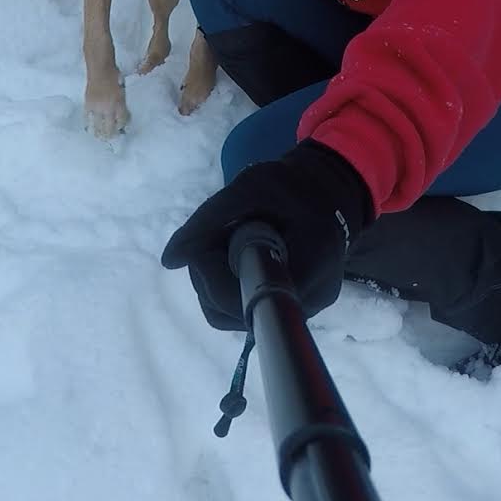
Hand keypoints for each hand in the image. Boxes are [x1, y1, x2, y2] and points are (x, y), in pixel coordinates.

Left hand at [161, 142, 371, 329]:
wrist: (331, 189)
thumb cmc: (293, 184)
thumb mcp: (249, 187)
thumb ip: (207, 222)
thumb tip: (170, 260)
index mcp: (307, 267)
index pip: (245, 302)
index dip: (213, 281)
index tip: (206, 247)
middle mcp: (310, 300)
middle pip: (237, 314)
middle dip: (210, 278)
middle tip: (212, 240)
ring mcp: (306, 308)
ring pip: (239, 316)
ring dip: (217, 283)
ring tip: (225, 245)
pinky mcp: (297, 305)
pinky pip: (252, 307)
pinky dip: (232, 285)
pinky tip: (235, 257)